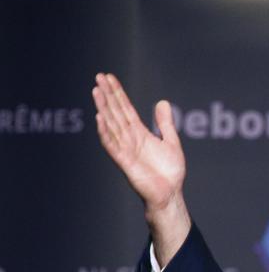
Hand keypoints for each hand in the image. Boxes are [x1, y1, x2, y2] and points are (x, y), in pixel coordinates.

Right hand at [92, 73, 190, 264]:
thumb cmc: (169, 172)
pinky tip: (100, 119)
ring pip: (111, 126)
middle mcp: (130, 139)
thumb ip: (165, 123)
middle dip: (107, 95)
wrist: (170, 194)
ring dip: (103, 109)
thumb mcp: (171, 142)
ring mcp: (126, 150)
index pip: (125, 109)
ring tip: (96, 91)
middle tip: (98, 77)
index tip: (108, 77)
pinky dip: (106, 133)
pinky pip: (113, 146)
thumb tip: (162, 102)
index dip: (118, 93)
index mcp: (140, 134)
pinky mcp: (125, 163)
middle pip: (116, 113)